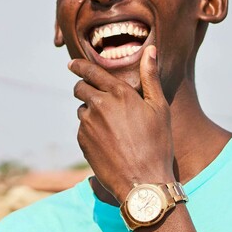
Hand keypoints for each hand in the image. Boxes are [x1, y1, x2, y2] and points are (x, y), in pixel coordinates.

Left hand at [69, 46, 174, 199]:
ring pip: (82, 110)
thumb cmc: (157, 144)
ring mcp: (88, 124)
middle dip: (84, 88)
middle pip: (80, 88)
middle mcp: (100, 105)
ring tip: (111, 127)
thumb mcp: (159, 108)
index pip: (92, 72)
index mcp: (120, 93)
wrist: (142, 181)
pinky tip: (108, 142)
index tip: (72, 64)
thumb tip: (150, 50)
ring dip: (91, 112)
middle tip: (94, 95)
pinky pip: (82, 129)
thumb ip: (150, 77)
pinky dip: (91, 130)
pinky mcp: (82, 141)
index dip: (80, 66)